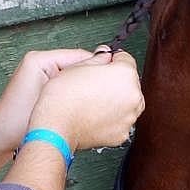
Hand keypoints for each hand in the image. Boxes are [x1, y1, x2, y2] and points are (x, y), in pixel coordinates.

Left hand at [0, 48, 97, 151]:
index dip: (98, 69)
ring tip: (95, 102)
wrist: (0, 140)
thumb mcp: (51, 99)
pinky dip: (75, 96)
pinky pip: (66, 87)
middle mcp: (40, 63)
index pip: (80, 56)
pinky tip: (82, 108)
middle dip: (91, 80)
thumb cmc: (17, 122)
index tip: (112, 80)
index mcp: (40, 59)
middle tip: (106, 94)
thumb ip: (76, 83)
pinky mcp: (44, 87)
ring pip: (74, 78)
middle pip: (78, 67)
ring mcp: (42, 75)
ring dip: (84, 89)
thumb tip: (99, 73)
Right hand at [27, 49, 143, 150]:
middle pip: (129, 83)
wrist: (56, 125)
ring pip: (127, 103)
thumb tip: (105, 55)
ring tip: (94, 102)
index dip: (113, 60)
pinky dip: (112, 118)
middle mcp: (133, 96)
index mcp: (125, 74)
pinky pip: (120, 121)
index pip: (126, 59)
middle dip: (116, 82)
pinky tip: (95, 115)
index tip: (106, 64)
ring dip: (116, 101)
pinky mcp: (122, 133)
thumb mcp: (79, 65)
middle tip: (95, 85)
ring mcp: (129, 117)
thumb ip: (99, 58)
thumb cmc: (64, 97)